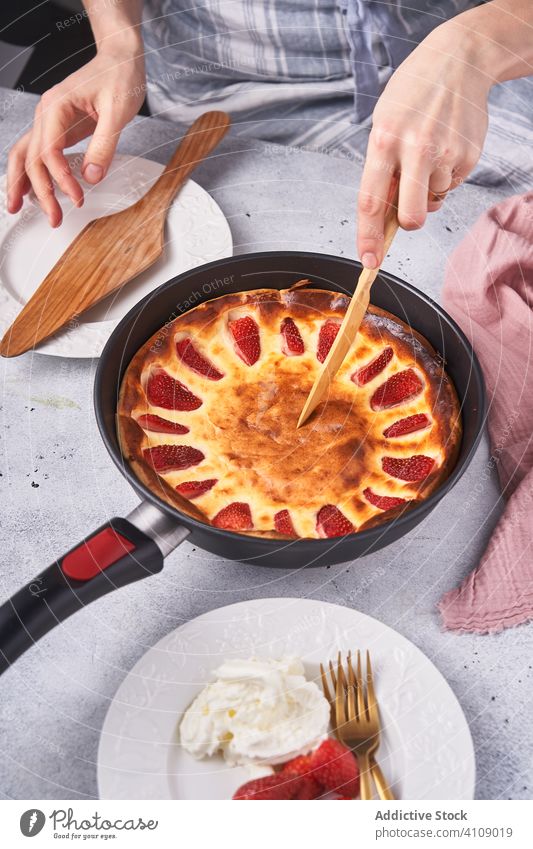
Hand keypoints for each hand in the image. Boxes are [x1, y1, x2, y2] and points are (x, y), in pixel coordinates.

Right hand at [7, 49, 145, 226]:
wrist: (120, 58)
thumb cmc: (119, 76)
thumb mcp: (118, 111)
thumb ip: (105, 145)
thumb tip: (91, 175)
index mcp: (56, 106)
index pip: (49, 152)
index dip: (61, 179)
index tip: (76, 198)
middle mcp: (46, 113)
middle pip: (31, 158)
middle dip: (39, 191)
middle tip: (52, 217)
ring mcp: (49, 121)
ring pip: (25, 154)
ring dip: (23, 183)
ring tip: (18, 207)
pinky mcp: (58, 128)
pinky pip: (37, 152)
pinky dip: (31, 172)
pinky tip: (28, 189)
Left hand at [357, 23, 491, 268]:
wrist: (458, 61)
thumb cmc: (412, 95)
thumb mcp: (384, 123)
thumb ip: (382, 169)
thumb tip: (383, 216)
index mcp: (384, 141)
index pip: (371, 202)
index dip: (368, 237)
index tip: (368, 262)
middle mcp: (414, 149)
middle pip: (410, 216)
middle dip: (408, 223)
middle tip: (407, 212)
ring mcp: (444, 153)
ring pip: (432, 201)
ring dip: (428, 189)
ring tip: (428, 153)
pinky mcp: (468, 156)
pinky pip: (451, 186)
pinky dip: (445, 176)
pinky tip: (444, 147)